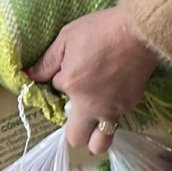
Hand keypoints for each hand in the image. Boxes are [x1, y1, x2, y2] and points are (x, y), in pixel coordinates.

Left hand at [30, 7, 160, 153]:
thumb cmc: (101, 30)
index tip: (69, 68)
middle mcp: (92, 106)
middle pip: (77, 139)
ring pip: (101, 140)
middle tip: (77, 109)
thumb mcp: (67, 37)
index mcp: (72, 86)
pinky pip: (117, 120)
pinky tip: (115, 91)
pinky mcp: (131, 104)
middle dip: (73, 129)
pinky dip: (112, 112)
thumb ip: (47, 61)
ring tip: (96, 113)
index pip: (56, 93)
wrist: (141, 31)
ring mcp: (114, 109)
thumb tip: (31, 76)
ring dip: (95, 133)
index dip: (60, 80)